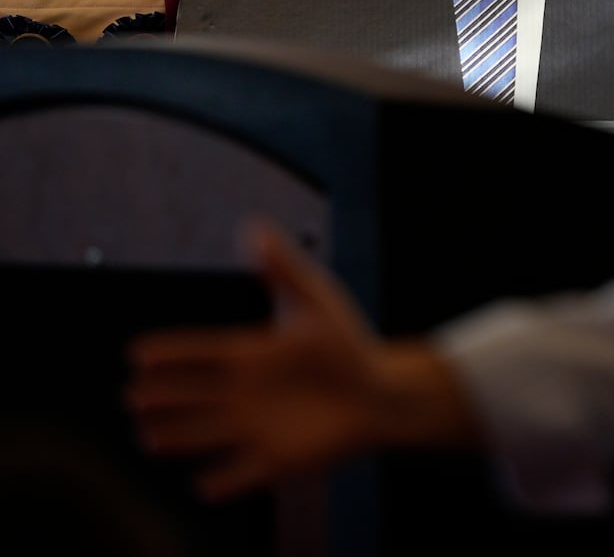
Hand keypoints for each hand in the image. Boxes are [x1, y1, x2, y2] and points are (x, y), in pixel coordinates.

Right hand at [127, 220, 477, 499]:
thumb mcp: (317, 301)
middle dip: (162, 397)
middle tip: (132, 397)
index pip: (201, 351)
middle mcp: (244, 392)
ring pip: (205, 434)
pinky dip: (224, 480)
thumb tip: (253, 226)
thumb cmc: (351, 346)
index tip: (137, 353)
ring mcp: (257, 426)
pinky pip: (243, 474)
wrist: (384, 393)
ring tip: (148, 438)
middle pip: (192, 395)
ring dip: (178, 437)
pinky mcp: (277, 458)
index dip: (172, 353)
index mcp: (251, 354)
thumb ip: (283, 267)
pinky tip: (204, 484)